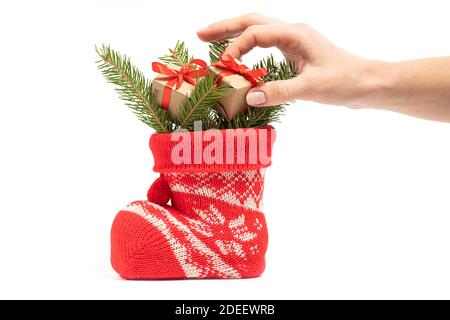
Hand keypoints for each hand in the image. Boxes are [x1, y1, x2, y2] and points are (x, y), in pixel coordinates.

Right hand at [197, 13, 374, 107]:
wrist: (366, 84)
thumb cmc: (345, 82)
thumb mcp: (312, 88)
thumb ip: (279, 91)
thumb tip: (249, 96)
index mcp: (295, 34)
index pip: (255, 34)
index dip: (235, 49)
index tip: (223, 68)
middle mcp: (292, 32)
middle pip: (252, 21)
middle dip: (225, 27)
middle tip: (200, 34)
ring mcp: (294, 41)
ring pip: (258, 29)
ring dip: (234, 33)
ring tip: (211, 39)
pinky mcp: (295, 52)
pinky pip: (265, 43)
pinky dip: (247, 46)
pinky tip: (240, 55)